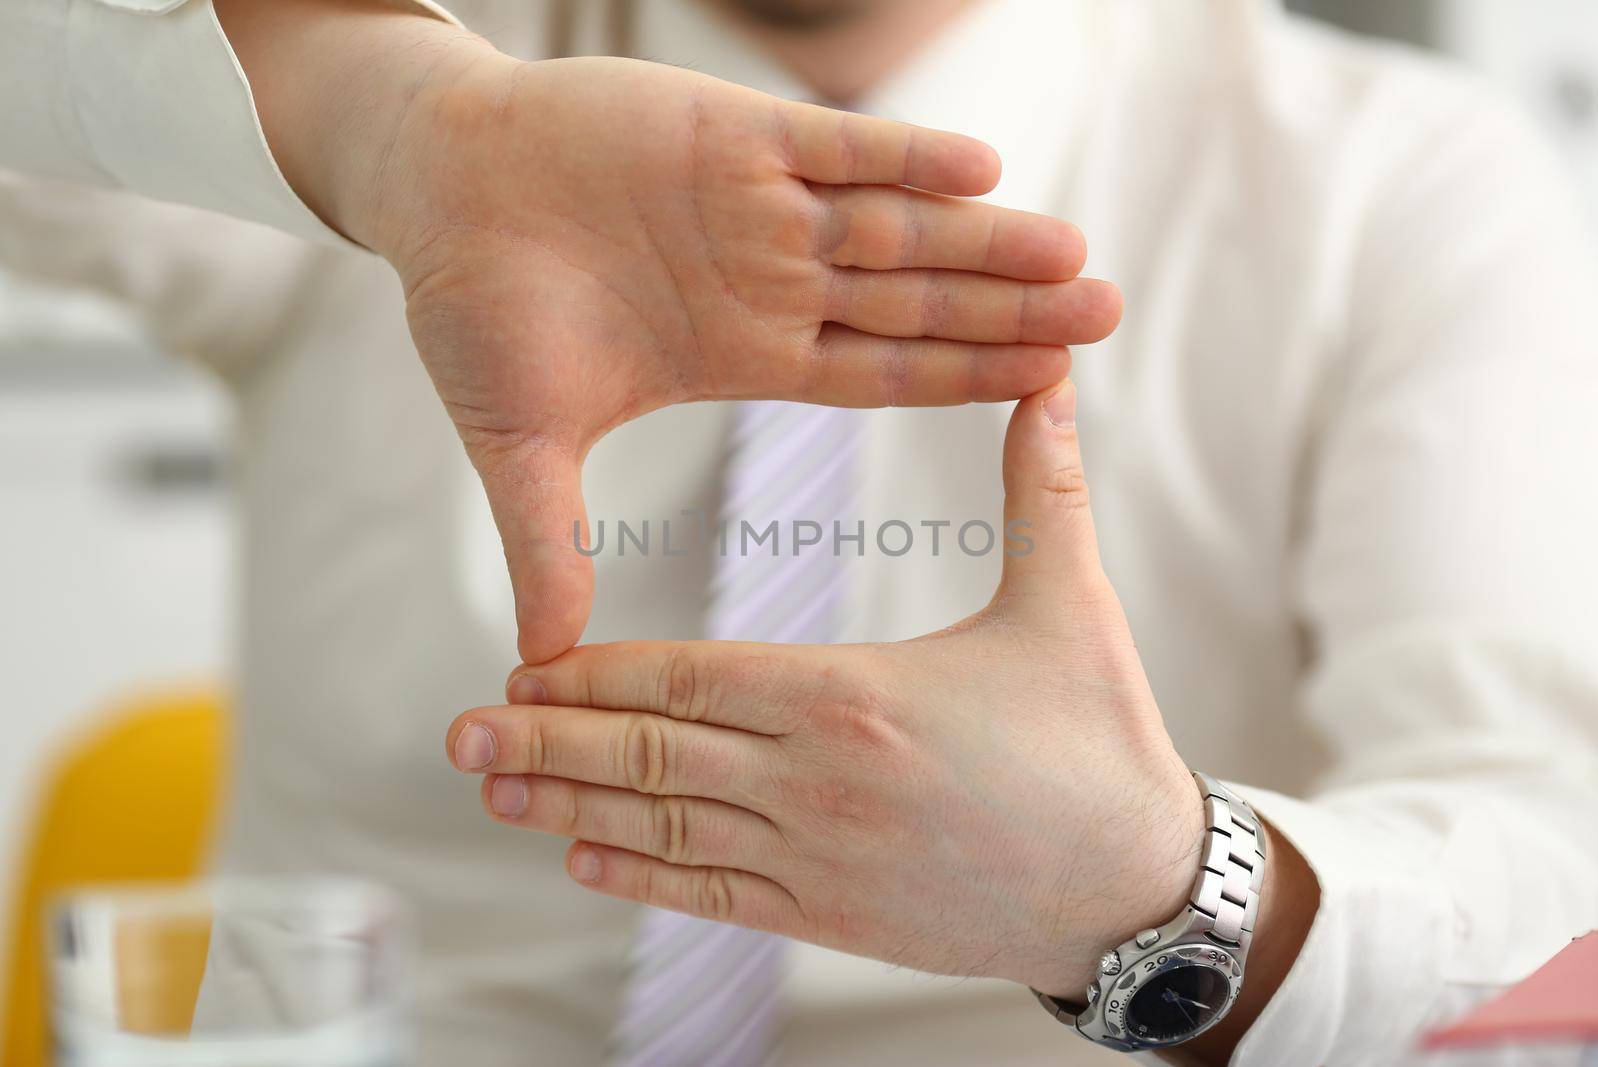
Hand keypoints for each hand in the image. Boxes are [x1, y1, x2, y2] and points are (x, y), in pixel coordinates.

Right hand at [215, 0, 1121, 662]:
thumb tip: (540, 665)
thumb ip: (550, 542)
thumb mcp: (522, 443)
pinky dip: (902, 156)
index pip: (879, 373)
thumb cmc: (474, 309)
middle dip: (1007, 310)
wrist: (434, 189)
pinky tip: (982, 171)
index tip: (1049, 390)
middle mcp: (770, 282)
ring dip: (980, 240)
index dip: (963, 380)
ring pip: (895, 225)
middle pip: (913, 301)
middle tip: (1104, 317)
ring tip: (1070, 255)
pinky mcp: (731, 136)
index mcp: (745, 354)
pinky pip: (834, 146)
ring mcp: (759, 207)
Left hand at [446, 381, 1204, 997]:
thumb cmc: (1100, 744)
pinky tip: (582, 860)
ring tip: (491, 790)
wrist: (1136, 893)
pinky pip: (713, 896)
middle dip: (546, 742)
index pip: (689, 678)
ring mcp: (817, 860)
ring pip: (663, 829)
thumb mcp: (1069, 606)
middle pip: (649, 756)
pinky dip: (640, 875)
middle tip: (461, 728)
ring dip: (567, 810)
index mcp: (853, 699)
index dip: (597, 673)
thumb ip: (1039, 491)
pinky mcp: (834, 917)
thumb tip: (1050, 382)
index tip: (527, 661)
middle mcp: (814, 783)